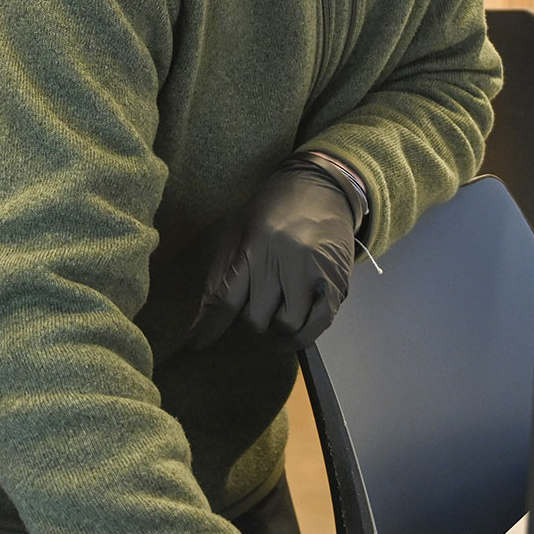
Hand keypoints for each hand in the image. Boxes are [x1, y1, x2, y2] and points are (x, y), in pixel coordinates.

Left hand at [189, 160, 361, 350]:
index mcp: (255, 243)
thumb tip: (201, 326)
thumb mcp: (235, 232)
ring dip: (273, 332)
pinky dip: (300, 338)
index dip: (208, 329)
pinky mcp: (337, 283)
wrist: (320, 188)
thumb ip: (219, 278)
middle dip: (246, 324)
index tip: (196, 345)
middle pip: (256, 318)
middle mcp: (286, 258)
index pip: (226, 299)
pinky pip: (318, 326)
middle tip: (247, 314)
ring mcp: (315, 272)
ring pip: (286, 326)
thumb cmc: (269, 211)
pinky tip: (289, 333)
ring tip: (269, 319)